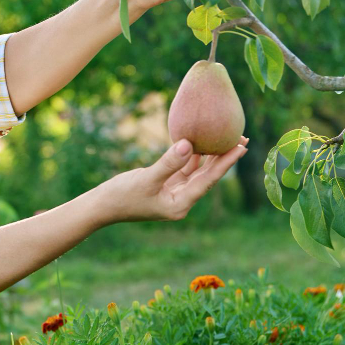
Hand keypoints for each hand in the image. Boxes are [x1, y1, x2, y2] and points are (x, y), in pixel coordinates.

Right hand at [97, 136, 248, 223]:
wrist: (102, 206)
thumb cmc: (122, 196)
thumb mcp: (146, 179)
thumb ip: (168, 162)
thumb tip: (188, 143)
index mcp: (180, 204)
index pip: (208, 181)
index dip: (226, 163)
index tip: (241, 147)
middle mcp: (181, 200)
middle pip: (208, 176)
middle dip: (224, 157)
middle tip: (242, 138)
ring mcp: (174, 193)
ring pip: (198, 171)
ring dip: (211, 155)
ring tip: (228, 137)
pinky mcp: (166, 185)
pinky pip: (185, 168)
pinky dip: (192, 156)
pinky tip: (201, 141)